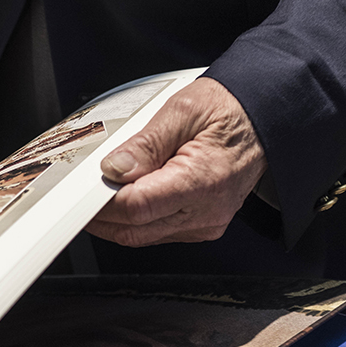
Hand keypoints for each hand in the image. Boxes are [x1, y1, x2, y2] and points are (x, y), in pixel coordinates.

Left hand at [87, 77, 265, 246]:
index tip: (82, 191)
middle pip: (135, 229)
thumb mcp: (183, 111)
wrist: (264, 119)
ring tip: (102, 191)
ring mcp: (206, 223)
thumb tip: (114, 169)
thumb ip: (145, 144)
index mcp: (202, 181)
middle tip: (80, 194)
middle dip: (101, 215)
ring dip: (117, 219)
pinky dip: (137, 219)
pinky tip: (127, 196)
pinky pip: (158, 231)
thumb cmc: (231, 110)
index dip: (102, 202)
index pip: (138, 207)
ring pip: (143, 236)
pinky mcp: (202, 225)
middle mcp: (206, 211)